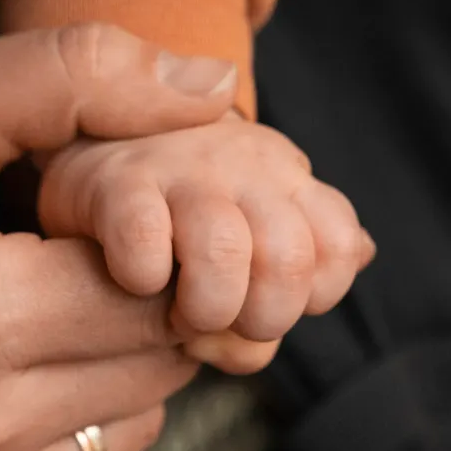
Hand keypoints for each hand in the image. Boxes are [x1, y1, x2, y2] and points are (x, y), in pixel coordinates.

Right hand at [0, 24, 237, 450]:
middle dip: (142, 300)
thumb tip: (216, 89)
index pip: (160, 294)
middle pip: (157, 366)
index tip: (105, 208)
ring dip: (116, 365)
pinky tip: (16, 364)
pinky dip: (76, 422)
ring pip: (133, 428)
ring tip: (41, 304)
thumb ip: (83, 76)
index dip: (157, 242)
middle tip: (79, 250)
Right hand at [37, 115, 374, 371]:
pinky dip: (143, 280)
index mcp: (287, 179)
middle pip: (289, 259)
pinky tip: (133, 280)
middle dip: (259, 317)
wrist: (90, 129)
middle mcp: (245, 165)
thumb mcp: (251, 226)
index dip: (311, 296)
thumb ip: (303, 262)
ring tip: (176, 316)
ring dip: (205, 309)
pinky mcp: (112, 181)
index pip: (340, 246)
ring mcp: (180, 169)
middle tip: (221, 320)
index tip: (265, 302)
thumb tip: (360, 256)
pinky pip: (144, 242)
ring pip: (224, 251)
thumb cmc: (177, 208)